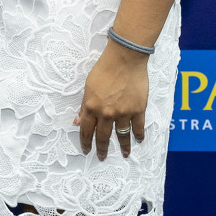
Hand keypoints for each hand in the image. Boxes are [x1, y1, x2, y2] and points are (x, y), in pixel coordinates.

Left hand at [74, 44, 148, 159]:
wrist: (125, 58)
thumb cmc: (104, 68)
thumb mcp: (88, 86)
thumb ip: (84, 106)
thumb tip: (77, 121)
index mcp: (91, 107)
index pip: (86, 130)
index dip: (85, 142)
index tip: (86, 150)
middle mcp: (107, 113)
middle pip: (103, 136)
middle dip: (101, 149)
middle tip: (102, 157)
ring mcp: (123, 113)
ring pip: (122, 135)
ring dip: (123, 147)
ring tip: (124, 154)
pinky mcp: (138, 109)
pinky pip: (138, 127)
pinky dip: (138, 135)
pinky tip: (138, 140)